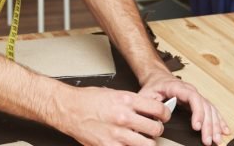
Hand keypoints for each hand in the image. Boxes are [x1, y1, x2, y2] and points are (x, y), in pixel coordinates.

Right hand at [51, 85, 170, 145]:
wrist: (68, 109)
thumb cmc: (87, 100)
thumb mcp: (113, 93)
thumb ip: (133, 101)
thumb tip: (150, 106)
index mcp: (126, 100)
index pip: (158, 109)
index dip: (165, 114)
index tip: (163, 116)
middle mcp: (124, 117)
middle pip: (156, 129)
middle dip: (156, 129)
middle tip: (153, 129)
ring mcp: (117, 134)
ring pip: (147, 144)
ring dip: (147, 142)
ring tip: (141, 139)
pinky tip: (128, 144)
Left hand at [138, 72, 228, 144]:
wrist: (157, 78)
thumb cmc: (153, 86)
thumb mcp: (146, 95)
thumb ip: (151, 106)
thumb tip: (158, 119)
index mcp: (178, 87)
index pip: (193, 98)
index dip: (197, 112)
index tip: (197, 126)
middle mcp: (191, 91)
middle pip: (204, 107)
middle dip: (208, 125)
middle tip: (208, 140)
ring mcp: (196, 96)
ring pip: (210, 110)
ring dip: (215, 125)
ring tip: (217, 139)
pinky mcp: (199, 102)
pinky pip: (212, 111)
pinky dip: (219, 121)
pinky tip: (224, 130)